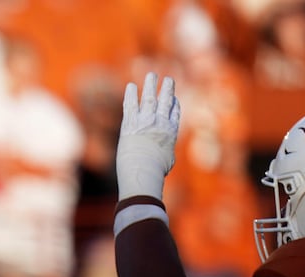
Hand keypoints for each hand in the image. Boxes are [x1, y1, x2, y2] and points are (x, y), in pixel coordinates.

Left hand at [117, 71, 180, 200]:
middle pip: (165, 101)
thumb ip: (165, 153)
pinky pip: (130, 105)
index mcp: (171, 132)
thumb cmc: (155, 172)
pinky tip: (130, 86)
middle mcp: (160, 123)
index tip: (174, 99)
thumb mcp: (167, 162)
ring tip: (152, 75)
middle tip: (168, 80)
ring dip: (151, 85)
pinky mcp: (130, 124)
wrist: (142, 171)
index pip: (175, 114)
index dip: (175, 104)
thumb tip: (163, 156)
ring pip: (149, 98)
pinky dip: (131, 95)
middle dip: (167, 89)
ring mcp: (145, 121)